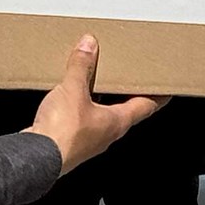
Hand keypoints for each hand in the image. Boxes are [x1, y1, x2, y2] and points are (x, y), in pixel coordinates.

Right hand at [27, 36, 167, 175]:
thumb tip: (89, 46)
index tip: (167, 90)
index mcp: (116, 122)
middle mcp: (106, 134)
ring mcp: (89, 140)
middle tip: (131, 78)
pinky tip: (71, 97)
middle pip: (125, 111)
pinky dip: (82, 106)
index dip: (157, 97)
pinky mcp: (71, 141)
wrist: (37, 159)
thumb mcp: (73, 90)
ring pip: (102, 116)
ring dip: (103, 99)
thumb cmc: (62, 132)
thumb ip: (81, 66)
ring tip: (98, 80)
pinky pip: (82, 119)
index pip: (145, 107)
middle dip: (128, 94)